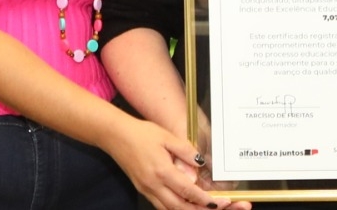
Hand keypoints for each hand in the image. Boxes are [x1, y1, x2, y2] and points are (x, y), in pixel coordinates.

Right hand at [107, 116, 246, 209]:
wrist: (115, 136)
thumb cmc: (142, 133)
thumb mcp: (167, 137)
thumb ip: (185, 151)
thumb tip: (201, 163)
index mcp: (162, 171)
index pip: (188, 191)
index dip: (205, 200)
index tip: (221, 202)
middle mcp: (154, 185)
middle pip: (180, 208)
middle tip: (217, 208)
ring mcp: (146, 190)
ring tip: (204, 208)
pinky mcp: (142, 190)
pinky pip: (161, 206)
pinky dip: (175, 209)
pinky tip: (185, 206)